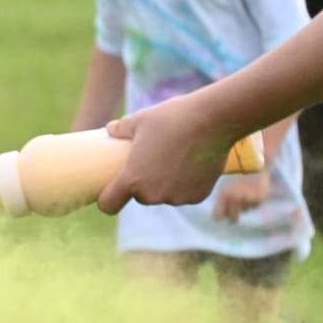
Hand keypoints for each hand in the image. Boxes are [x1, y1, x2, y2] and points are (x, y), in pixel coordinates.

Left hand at [98, 99, 229, 212]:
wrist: (214, 119)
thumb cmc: (171, 118)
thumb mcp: (138, 120)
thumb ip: (119, 128)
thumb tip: (110, 129)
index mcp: (132, 180)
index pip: (109, 204)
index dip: (107, 199)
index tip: (111, 191)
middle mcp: (153, 195)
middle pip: (141, 197)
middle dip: (142, 184)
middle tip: (151, 162)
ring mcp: (178, 198)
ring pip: (164, 195)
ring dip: (165, 184)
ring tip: (174, 158)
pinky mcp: (199, 196)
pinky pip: (185, 193)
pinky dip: (186, 184)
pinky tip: (191, 164)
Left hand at [213, 171, 269, 221]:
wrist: (254, 161)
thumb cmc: (235, 168)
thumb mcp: (222, 182)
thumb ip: (222, 195)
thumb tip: (219, 207)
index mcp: (223, 196)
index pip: (218, 216)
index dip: (219, 216)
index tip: (220, 215)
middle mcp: (235, 200)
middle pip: (232, 218)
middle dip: (232, 216)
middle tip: (233, 214)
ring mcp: (248, 200)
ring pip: (245, 211)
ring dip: (244, 206)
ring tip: (245, 195)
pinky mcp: (259, 199)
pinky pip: (255, 206)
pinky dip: (254, 202)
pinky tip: (253, 193)